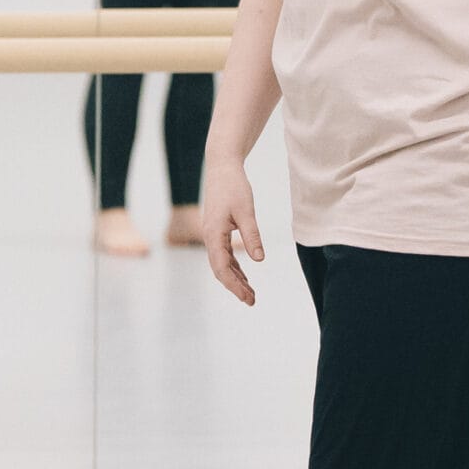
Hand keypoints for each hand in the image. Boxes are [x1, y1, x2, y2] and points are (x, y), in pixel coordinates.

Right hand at [199, 154, 263, 305]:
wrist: (221, 167)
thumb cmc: (234, 186)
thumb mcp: (246, 211)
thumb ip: (252, 235)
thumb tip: (259, 260)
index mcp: (213, 234)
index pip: (221, 267)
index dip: (234, 285)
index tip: (247, 298)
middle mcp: (209, 237)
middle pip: (220, 269)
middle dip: (235, 286)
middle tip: (252, 301)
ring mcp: (212, 234)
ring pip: (222, 263)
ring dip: (235, 278)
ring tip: (250, 293)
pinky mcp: (217, 230)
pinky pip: (224, 254)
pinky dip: (234, 266)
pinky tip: (244, 274)